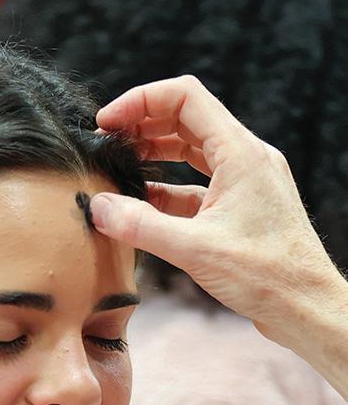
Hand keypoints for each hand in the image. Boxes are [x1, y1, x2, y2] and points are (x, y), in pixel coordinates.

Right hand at [90, 76, 343, 349]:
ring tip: (120, 168)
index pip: (185, 97)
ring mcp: (246, 182)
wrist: (307, 307)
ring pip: (193, 150)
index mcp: (240, 153)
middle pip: (187, 119)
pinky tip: (142, 205)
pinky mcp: (243, 207)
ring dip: (155, 155)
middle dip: (143, 125)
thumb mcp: (194, 249)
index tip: (108, 122)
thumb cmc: (268, 276)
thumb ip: (140, 225)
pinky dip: (169, 188)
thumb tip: (97, 206)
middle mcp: (246, 158)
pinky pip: (200, 184)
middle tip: (107, 144)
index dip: (140, 100)